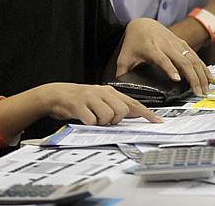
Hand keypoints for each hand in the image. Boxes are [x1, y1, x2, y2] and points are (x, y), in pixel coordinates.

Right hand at [35, 82, 158, 124]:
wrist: (57, 95)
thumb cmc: (81, 100)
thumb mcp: (101, 99)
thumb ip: (117, 105)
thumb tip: (135, 114)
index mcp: (110, 92)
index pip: (133, 103)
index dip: (146, 113)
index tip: (157, 121)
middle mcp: (103, 92)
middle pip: (121, 111)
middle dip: (115, 120)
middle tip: (104, 119)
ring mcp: (91, 98)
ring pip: (107, 116)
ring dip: (101, 122)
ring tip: (92, 118)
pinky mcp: (79, 105)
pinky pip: (91, 120)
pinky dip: (89, 123)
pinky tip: (84, 118)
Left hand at [117, 18, 211, 96]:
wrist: (143, 23)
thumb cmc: (133, 42)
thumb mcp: (124, 57)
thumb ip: (122, 73)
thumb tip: (120, 90)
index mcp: (151, 48)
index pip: (162, 59)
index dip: (170, 69)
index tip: (177, 79)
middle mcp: (166, 45)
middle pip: (183, 61)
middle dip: (192, 77)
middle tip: (198, 92)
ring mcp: (176, 43)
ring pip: (192, 59)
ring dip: (201, 74)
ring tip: (206, 89)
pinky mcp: (182, 44)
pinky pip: (195, 56)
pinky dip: (203, 67)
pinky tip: (209, 77)